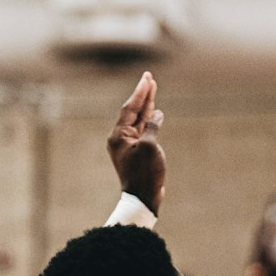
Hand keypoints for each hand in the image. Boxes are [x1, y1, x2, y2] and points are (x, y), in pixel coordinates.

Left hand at [107, 71, 165, 212]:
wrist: (143, 198)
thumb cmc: (145, 174)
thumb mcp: (150, 147)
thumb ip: (152, 127)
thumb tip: (156, 114)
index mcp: (119, 136)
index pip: (130, 108)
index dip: (140, 93)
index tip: (147, 78)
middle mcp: (121, 139)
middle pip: (132, 111)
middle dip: (142, 95)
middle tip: (149, 77)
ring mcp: (128, 146)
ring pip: (138, 120)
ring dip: (146, 105)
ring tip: (152, 88)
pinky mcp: (137, 153)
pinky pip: (143, 130)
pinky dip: (149, 120)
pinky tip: (155, 111)